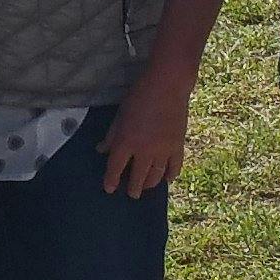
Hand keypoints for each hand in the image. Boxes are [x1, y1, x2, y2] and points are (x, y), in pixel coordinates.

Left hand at [97, 61, 199, 198]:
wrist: (168, 85)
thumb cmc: (139, 96)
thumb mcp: (120, 115)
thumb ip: (112, 135)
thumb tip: (101, 150)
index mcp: (126, 142)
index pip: (115, 168)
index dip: (111, 180)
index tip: (109, 188)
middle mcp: (144, 151)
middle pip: (137, 177)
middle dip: (133, 188)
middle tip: (131, 194)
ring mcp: (163, 150)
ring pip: (156, 176)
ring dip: (150, 184)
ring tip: (146, 188)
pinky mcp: (178, 146)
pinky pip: (174, 167)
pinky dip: (170, 175)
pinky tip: (167, 179)